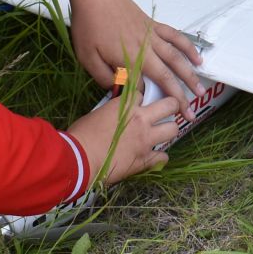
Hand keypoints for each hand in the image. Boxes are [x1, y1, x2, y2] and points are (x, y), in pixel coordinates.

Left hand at [62, 0, 204, 104]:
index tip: (157, 115)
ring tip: (200, 90)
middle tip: (189, 114)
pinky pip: (176, 37)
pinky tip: (197, 57)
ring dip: (190, 75)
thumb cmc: (88, 25)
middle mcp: (146, 48)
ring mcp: (153, 35)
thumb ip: (104, 77)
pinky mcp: (154, 25)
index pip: (146, 86)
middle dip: (180, 96)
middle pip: (168, 75)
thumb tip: (119, 91)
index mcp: (130, 58)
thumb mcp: (87, 57)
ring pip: (177, 57)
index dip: (152, 101)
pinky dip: (188, 48)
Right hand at [67, 84, 181, 186]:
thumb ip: (112, 111)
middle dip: (171, 105)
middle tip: (167, 110)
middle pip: (170, 104)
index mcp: (126, 105)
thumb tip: (116, 114)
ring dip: (168, 130)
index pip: (142, 94)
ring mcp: (146, 140)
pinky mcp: (145, 159)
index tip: (137, 104)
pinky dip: (159, 157)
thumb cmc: (81, 135)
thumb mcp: (97, 113)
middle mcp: (141, 120)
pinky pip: (163, 157)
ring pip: (173, 129)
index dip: (140, 99)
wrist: (79, 160)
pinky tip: (154, 156)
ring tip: (162, 133)